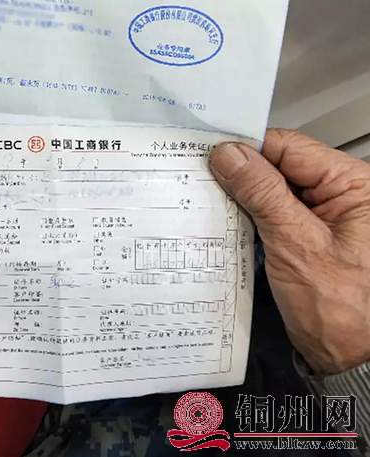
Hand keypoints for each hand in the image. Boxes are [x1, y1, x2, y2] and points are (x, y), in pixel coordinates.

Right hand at [211, 130, 369, 374]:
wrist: (353, 359)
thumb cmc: (345, 312)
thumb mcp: (296, 245)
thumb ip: (263, 194)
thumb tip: (231, 156)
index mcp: (354, 186)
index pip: (290, 148)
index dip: (249, 149)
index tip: (211, 155)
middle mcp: (342, 196)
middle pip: (281, 167)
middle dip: (243, 175)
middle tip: (206, 180)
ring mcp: (323, 217)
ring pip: (274, 190)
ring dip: (244, 199)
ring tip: (214, 204)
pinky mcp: (308, 236)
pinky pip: (274, 214)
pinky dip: (251, 218)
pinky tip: (231, 223)